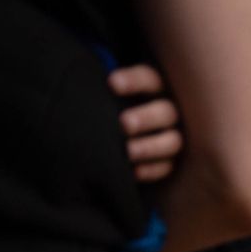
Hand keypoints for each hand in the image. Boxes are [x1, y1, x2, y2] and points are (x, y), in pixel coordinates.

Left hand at [108, 64, 182, 183]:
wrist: (113, 136)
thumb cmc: (107, 106)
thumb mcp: (108, 94)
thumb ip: (102, 90)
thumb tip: (78, 81)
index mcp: (153, 88)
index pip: (149, 79)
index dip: (134, 81)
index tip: (112, 84)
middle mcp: (167, 112)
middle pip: (165, 112)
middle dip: (146, 117)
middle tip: (124, 123)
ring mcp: (172, 137)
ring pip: (172, 141)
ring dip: (150, 146)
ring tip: (129, 151)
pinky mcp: (172, 161)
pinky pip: (168, 167)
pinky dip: (152, 170)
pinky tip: (135, 172)